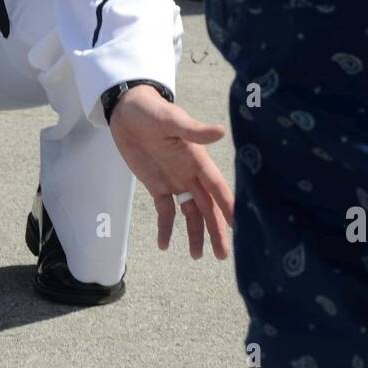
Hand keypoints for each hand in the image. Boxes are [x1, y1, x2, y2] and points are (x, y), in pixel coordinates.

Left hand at [108, 87, 234, 258]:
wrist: (127, 111)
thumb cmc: (152, 111)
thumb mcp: (171, 120)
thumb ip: (194, 130)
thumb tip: (220, 132)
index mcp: (198, 160)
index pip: (217, 187)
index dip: (228, 206)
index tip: (240, 227)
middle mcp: (190, 174)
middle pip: (207, 207)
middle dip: (216, 230)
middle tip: (222, 255)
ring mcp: (175, 181)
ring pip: (190, 213)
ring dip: (195, 233)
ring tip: (196, 256)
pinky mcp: (157, 185)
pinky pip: (165, 211)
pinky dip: (166, 228)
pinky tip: (164, 245)